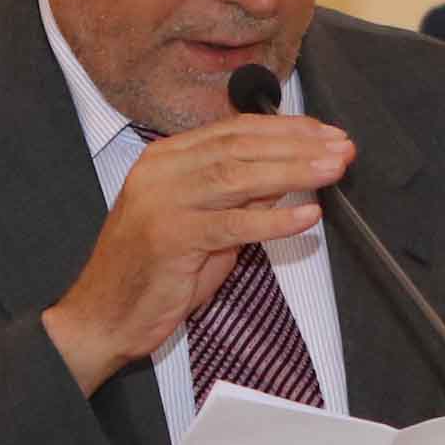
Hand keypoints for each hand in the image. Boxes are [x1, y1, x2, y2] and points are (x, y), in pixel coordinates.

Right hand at [43, 114, 354, 391]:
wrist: (103, 316)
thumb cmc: (154, 273)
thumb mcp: (201, 224)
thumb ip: (237, 197)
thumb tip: (287, 172)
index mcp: (164, 158)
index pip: (233, 131)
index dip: (285, 129)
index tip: (325, 132)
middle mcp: (160, 171)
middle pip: (240, 146)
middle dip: (298, 144)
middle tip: (341, 147)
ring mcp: (163, 202)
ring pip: (238, 175)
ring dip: (294, 170)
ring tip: (333, 170)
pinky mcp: (170, 238)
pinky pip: (232, 224)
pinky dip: (274, 220)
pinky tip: (307, 215)